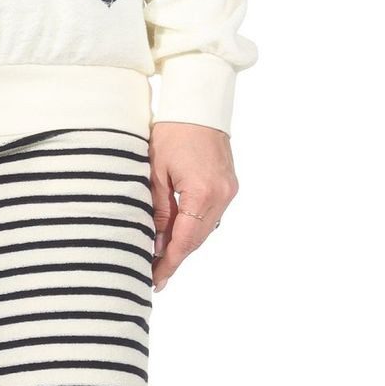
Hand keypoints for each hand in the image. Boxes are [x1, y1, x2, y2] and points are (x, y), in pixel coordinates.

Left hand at [149, 122, 237, 289]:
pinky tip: (178, 235)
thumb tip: (158, 244)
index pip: (184, 240)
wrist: (199, 104)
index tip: (156, 281)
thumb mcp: (156, 172)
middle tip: (155, 276)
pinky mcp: (229, 185)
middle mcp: (221, 195)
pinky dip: (194, 228)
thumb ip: (160, 211)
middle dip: (176, 258)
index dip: (169, 263)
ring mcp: (228, 190)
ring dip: (185, 244)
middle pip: (197, 239)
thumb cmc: (172, 132)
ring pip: (205, 229)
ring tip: (162, 259)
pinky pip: (211, 216)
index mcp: (202, 192)